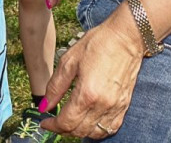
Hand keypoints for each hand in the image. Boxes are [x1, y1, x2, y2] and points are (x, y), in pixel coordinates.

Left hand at [39, 12, 144, 137]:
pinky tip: (89, 121)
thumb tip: (44, 106)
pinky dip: (97, 130)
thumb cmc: (97, 44)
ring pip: (95, 133)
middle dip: (63, 130)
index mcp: (87, 94)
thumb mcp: (69, 61)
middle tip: (54, 121)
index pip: (66, 123)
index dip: (52, 126)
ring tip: (70, 121)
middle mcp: (103, 105)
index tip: (44, 122)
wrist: (126, 37)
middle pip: (80, 131)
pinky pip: (110, 128)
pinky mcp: (125, 105)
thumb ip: (55, 86)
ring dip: (80, 132)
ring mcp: (116, 107)